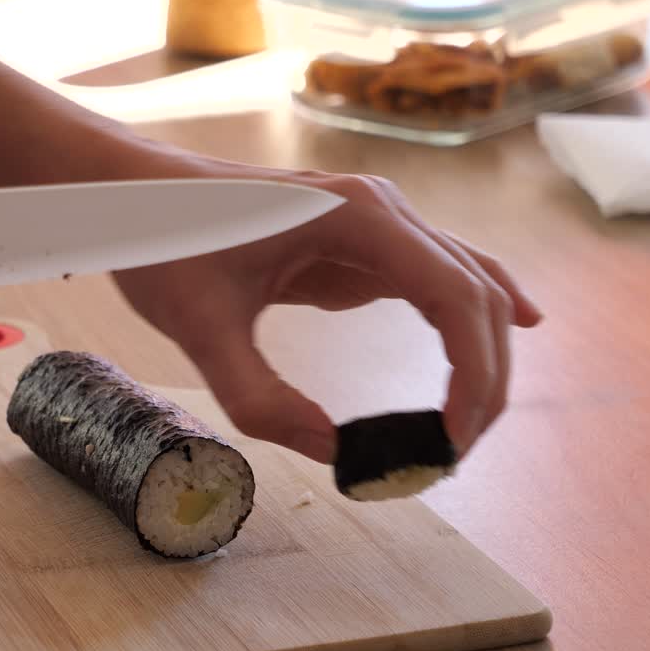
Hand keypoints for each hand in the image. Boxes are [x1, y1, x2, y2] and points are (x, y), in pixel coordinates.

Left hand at [113, 167, 541, 463]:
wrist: (137, 195)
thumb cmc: (165, 244)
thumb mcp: (200, 329)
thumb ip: (260, 399)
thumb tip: (335, 455)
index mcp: (357, 215)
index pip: (456, 297)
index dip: (473, 375)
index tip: (451, 442)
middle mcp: (385, 210)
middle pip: (478, 294)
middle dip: (483, 376)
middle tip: (456, 452)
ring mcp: (380, 223)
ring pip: (468, 286)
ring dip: (481, 353)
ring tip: (468, 425)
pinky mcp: (364, 244)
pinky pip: (438, 281)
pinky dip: (471, 318)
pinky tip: (512, 334)